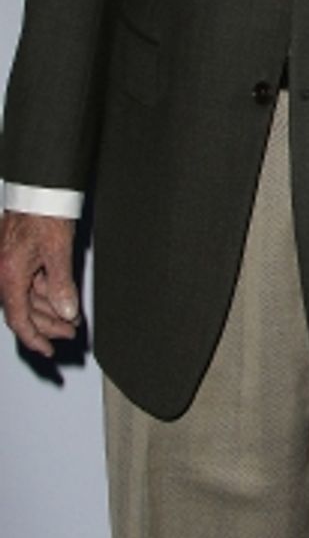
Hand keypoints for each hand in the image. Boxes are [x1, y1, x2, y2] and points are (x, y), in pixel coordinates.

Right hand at [0, 212, 79, 356]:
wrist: (39, 188)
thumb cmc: (45, 213)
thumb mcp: (58, 251)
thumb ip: (61, 285)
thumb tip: (67, 312)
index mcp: (10, 275)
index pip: (19, 318)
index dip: (34, 338)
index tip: (47, 350)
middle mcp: (5, 273)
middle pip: (24, 310)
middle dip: (48, 324)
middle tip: (71, 331)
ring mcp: (10, 265)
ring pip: (28, 297)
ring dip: (50, 308)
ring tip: (72, 316)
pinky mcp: (17, 257)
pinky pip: (30, 282)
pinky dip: (46, 291)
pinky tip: (62, 297)